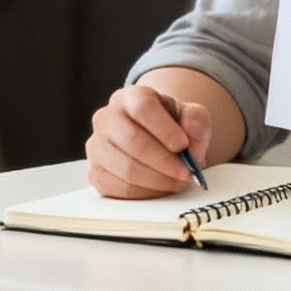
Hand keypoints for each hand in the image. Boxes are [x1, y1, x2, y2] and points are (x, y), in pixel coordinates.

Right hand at [87, 85, 212, 198]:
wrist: (154, 141)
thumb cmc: (171, 127)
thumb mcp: (190, 116)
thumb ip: (196, 121)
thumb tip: (190, 138)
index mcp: (130, 97)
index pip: (143, 107)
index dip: (164, 129)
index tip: (182, 145)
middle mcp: (107, 117)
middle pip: (132, 140)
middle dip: (164, 162)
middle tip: (186, 173)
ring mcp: (96, 145)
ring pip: (126, 168)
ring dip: (158, 180)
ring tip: (176, 181)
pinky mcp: (95, 172)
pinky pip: (119, 189)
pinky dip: (145, 193)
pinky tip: (159, 188)